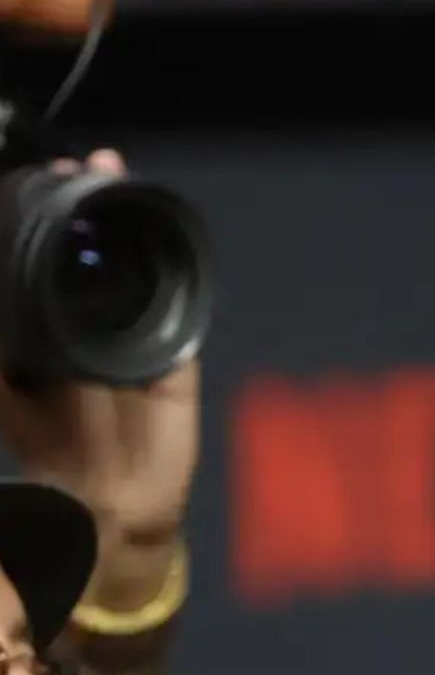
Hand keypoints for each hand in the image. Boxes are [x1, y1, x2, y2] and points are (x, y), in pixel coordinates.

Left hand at [0, 151, 200, 612]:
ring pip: (131, 269)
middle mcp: (86, 328)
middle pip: (87, 255)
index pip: (38, 270)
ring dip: (123, 224)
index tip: (29, 180)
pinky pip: (176, 312)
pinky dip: (173, 273)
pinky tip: (160, 236)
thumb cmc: (50, 456)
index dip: (34, 226)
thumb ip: (0, 374)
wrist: (109, 510)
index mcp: (42, 336)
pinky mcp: (174, 361)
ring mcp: (134, 341)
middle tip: (81, 165)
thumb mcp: (7, 403)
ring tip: (111, 174)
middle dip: (81, 207)